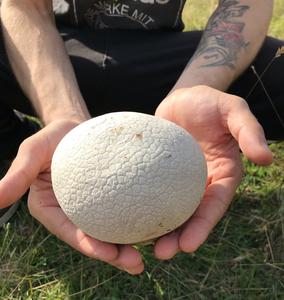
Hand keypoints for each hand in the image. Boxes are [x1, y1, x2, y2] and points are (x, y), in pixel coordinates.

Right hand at [0, 119, 143, 274]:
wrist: (76, 127)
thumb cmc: (53, 138)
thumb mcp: (32, 152)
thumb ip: (16, 176)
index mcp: (52, 208)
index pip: (70, 232)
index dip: (88, 246)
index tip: (108, 254)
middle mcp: (73, 211)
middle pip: (94, 237)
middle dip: (114, 254)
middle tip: (137, 264)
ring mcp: (92, 205)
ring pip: (111, 228)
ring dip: (129, 243)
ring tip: (152, 252)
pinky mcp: (109, 196)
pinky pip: (122, 209)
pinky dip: (136, 220)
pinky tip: (155, 225)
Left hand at [153, 85, 272, 258]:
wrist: (183, 97)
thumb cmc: (209, 101)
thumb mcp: (233, 109)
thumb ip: (249, 130)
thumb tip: (266, 158)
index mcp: (223, 173)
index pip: (215, 204)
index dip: (203, 225)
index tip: (188, 245)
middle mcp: (202, 180)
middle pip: (192, 213)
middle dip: (179, 236)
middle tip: (161, 253)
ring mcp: (180, 178)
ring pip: (172, 207)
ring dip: (160, 227)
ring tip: (143, 245)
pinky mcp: (160, 172)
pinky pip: (153, 190)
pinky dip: (145, 205)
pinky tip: (130, 217)